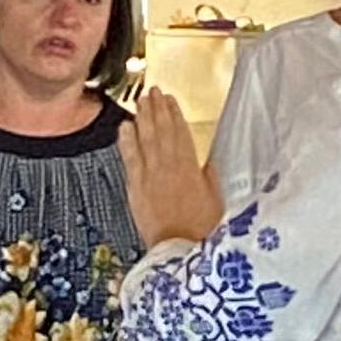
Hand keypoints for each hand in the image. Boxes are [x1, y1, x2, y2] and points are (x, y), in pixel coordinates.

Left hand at [121, 94, 225, 248]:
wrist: (180, 249)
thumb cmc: (202, 229)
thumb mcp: (215, 199)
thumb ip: (209, 178)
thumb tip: (206, 162)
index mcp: (191, 167)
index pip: (181, 133)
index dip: (175, 114)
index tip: (170, 99)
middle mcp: (170, 165)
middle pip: (162, 130)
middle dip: (157, 109)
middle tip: (152, 91)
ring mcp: (151, 174)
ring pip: (146, 139)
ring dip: (143, 117)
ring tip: (140, 100)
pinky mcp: (136, 187)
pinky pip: (130, 158)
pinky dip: (127, 140)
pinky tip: (125, 126)